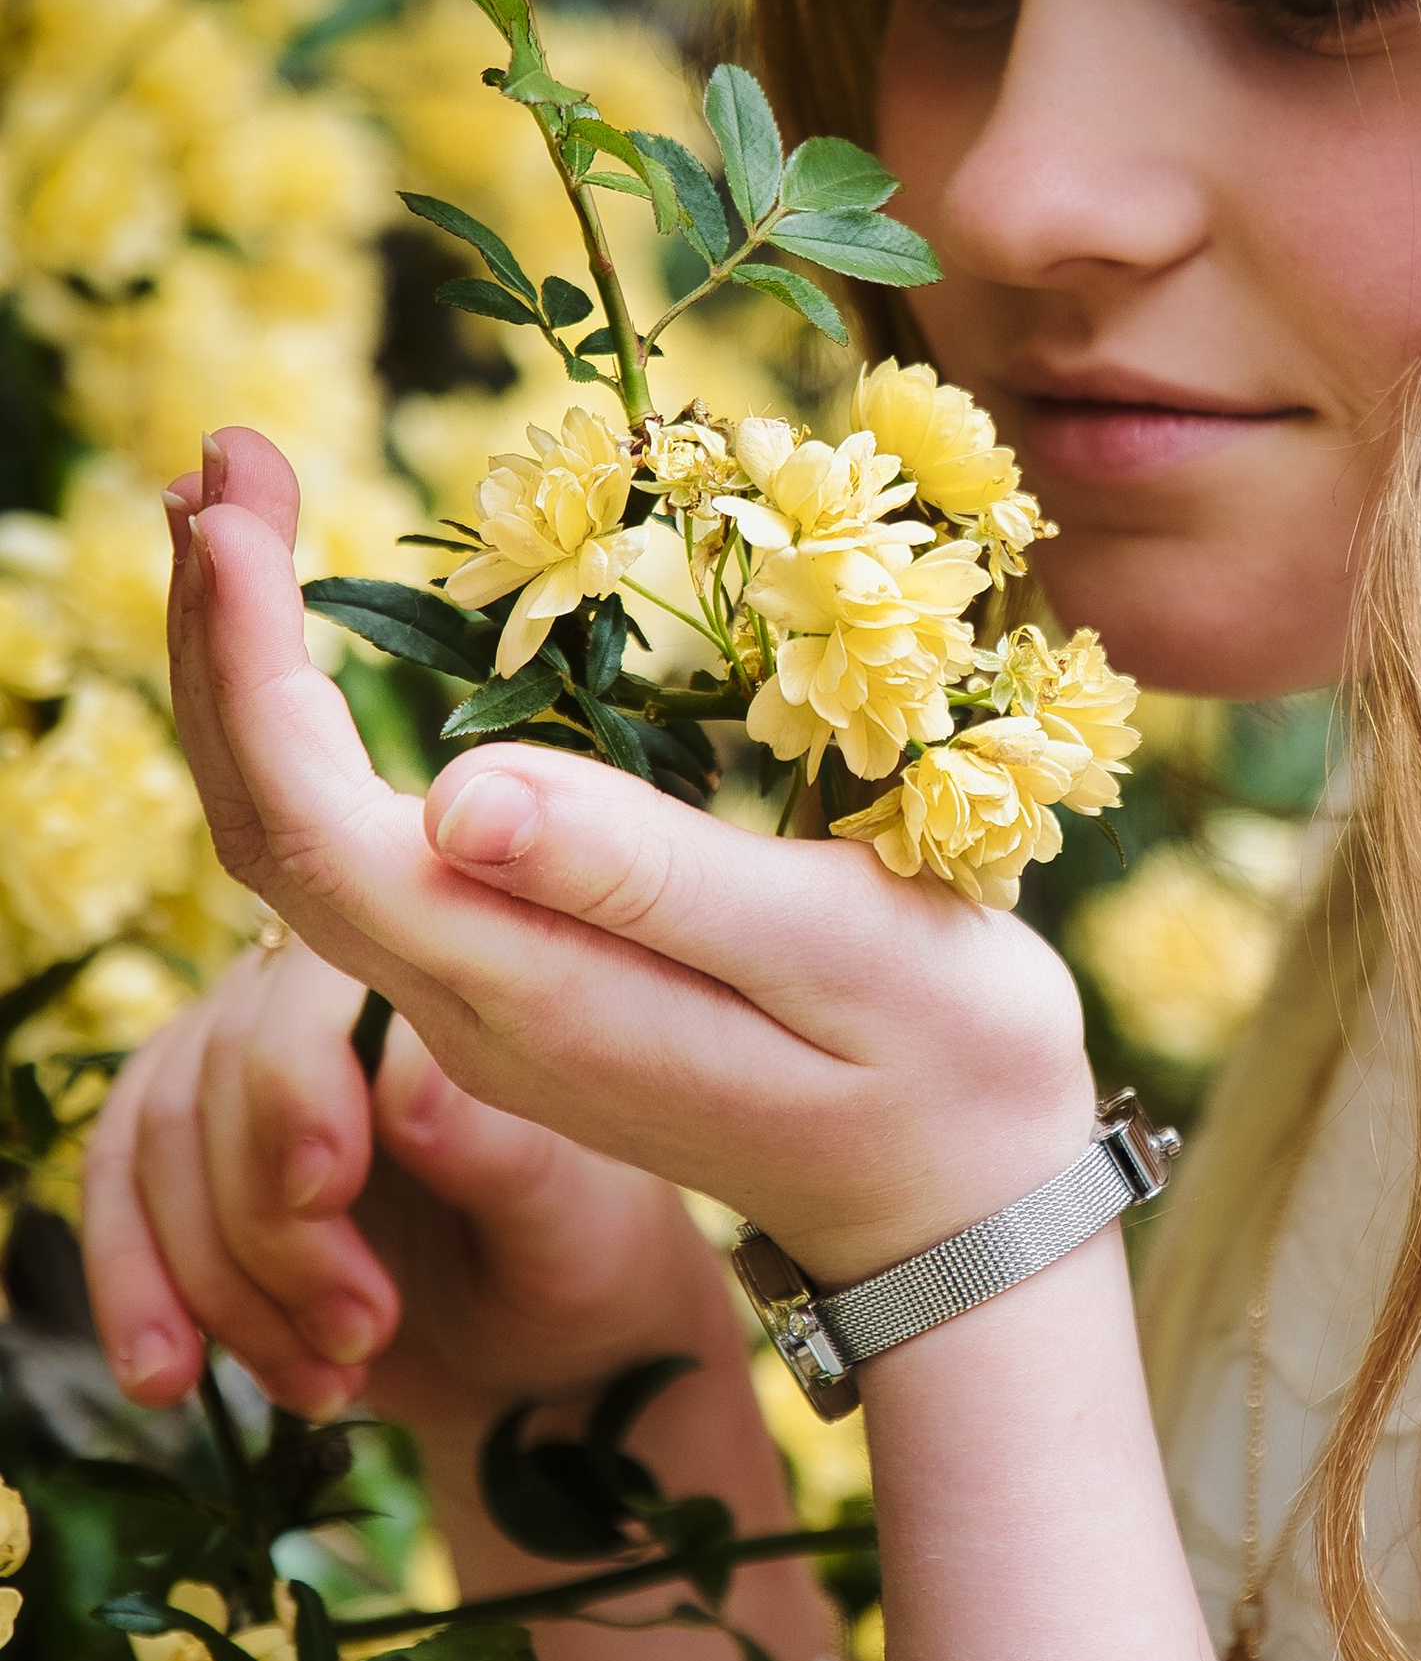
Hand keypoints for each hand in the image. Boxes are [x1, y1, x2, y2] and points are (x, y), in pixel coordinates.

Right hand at [82, 935, 732, 1431]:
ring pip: (155, 1149)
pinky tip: (165, 1380)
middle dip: (270, 1232)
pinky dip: (135, 1295)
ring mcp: (240, 1073)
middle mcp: (321, 1004)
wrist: (548, 1353)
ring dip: (217, 1286)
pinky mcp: (191, 1156)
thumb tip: (406, 1081)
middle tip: (362, 1337)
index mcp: (433, 981)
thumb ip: (503, 1155)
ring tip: (320, 1383)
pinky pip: (117, 1203)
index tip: (325, 1193)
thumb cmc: (584, 1262)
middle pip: (217, 1079)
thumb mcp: (573, 1226)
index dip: (296, 1087)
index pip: (314, 991)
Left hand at [161, 430, 1096, 1290]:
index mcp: (533, 994)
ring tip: (231, 511)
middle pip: (270, 828)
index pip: (318, 828)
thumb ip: (651, 878)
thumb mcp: (837, 948)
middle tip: (216, 460)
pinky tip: (305, 644)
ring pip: (299, 842)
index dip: (250, 663)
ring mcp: (484, 1005)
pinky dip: (305, 729)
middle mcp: (470, 1010)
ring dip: (243, 675)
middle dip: (216, 636)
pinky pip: (359, 854)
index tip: (237, 507)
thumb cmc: (942, 1062)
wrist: (964, 1200)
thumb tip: (453, 793)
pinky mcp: (517, 981)